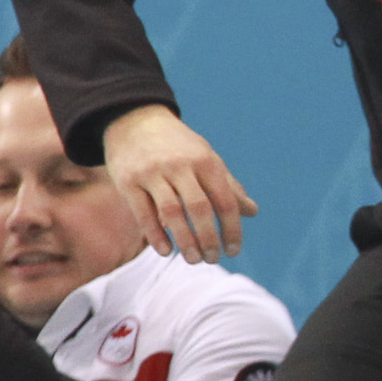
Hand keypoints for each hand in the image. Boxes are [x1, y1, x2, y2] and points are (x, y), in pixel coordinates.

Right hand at [103, 104, 255, 262]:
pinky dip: (155, 235)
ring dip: (185, 240)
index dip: (231, 229)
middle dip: (209, 239)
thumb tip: (253, 212)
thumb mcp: (206, 159)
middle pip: (199, 209)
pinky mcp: (128, 181)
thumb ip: (228, 186)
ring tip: (193, 259)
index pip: (225, 201)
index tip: (233, 251)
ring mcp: (152, 172)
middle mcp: (180, 166)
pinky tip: (166, 251)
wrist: (134, 121)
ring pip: (172, 212)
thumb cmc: (178, 146)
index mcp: (206, 161)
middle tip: (212, 260)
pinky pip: (143, 213)